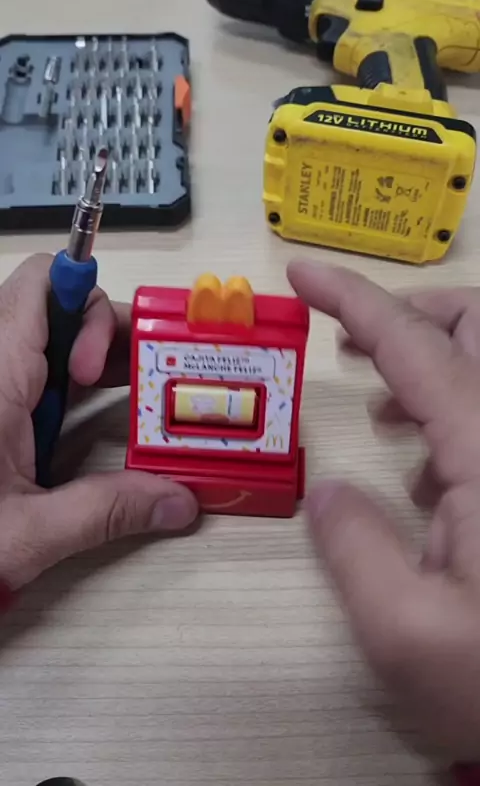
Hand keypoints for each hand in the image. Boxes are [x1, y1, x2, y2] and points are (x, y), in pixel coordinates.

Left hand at [0, 254, 197, 590]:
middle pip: (55, 307)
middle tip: (141, 378)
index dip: (86, 303)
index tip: (100, 364)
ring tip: (130, 393)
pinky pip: (33, 367)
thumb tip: (176, 502)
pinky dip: (68, 380)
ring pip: (46, 337)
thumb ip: (105, 512)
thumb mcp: (24, 532)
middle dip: (107, 333)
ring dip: (93, 357)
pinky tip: (88, 411)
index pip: (42, 285)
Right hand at [288, 259, 479, 761]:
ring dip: (430, 363)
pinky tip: (428, 477)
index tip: (303, 275)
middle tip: (352, 343)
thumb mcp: (405, 630)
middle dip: (412, 314)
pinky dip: (451, 413)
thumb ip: (352, 546)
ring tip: (381, 410)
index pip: (419, 348)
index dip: (356, 300)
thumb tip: (325, 489)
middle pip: (479, 327)